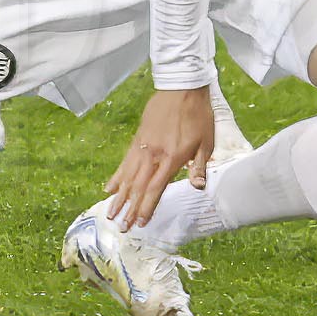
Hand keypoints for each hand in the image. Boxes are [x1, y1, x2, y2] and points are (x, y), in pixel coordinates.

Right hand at [103, 85, 216, 229]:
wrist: (181, 88)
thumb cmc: (198, 116)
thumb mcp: (207, 142)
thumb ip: (200, 166)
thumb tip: (198, 187)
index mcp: (172, 158)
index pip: (155, 189)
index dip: (146, 207)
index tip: (140, 223)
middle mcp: (153, 155)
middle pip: (138, 186)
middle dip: (129, 208)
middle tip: (120, 226)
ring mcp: (143, 146)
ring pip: (127, 176)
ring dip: (119, 197)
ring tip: (110, 212)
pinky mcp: (138, 139)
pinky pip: (125, 161)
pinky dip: (117, 176)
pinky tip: (109, 188)